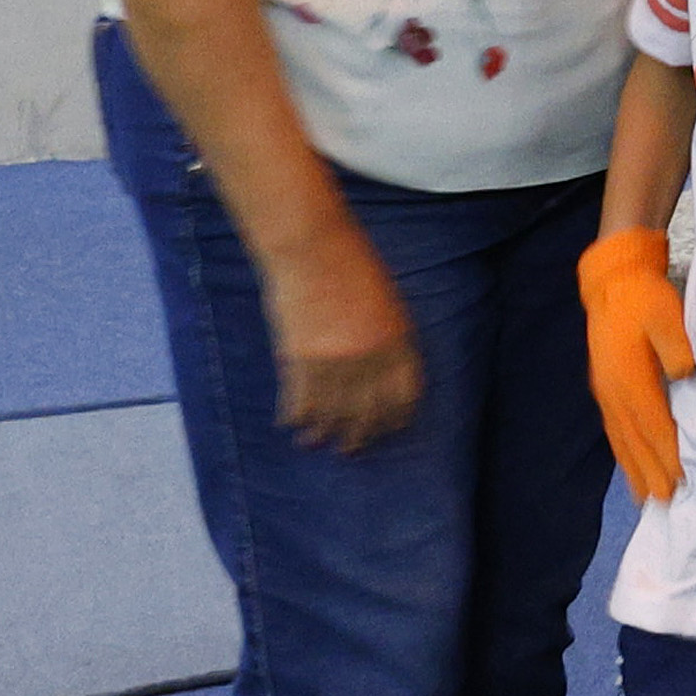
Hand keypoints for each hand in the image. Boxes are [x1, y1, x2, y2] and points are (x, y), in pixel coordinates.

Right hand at [265, 226, 421, 452]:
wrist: (313, 247)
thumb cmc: (352, 265)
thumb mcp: (387, 301)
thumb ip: (388, 338)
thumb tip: (380, 374)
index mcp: (398, 340)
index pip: (404, 395)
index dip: (396, 418)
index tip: (389, 429)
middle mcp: (370, 357)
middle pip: (368, 412)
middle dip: (360, 435)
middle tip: (350, 447)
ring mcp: (334, 360)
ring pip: (331, 414)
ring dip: (324, 433)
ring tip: (316, 442)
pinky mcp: (299, 358)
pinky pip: (300, 400)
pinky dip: (295, 416)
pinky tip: (291, 423)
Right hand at [578, 226, 693, 501]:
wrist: (612, 284)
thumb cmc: (644, 300)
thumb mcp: (667, 316)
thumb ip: (677, 348)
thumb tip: (686, 376)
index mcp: (629, 378)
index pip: (654, 425)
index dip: (667, 455)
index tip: (681, 481)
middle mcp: (613, 393)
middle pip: (635, 442)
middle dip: (651, 474)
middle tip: (667, 503)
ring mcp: (606, 393)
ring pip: (622, 441)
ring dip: (635, 470)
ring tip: (648, 498)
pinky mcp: (605, 390)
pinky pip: (615, 431)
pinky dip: (624, 454)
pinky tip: (631, 467)